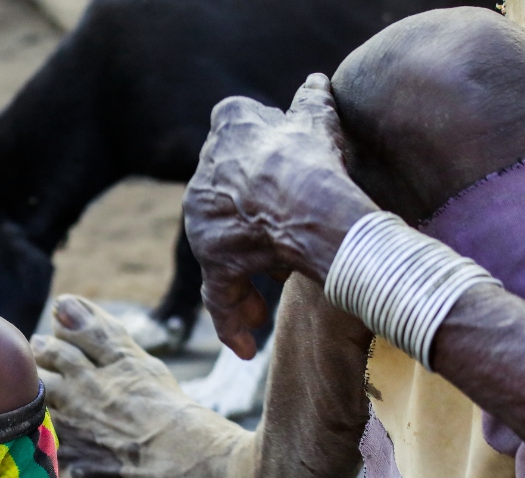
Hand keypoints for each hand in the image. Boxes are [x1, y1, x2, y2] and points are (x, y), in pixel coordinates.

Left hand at [182, 73, 377, 357]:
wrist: (310, 203)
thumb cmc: (318, 159)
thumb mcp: (318, 122)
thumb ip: (312, 104)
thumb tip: (315, 84)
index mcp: (231, 127)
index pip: (232, 132)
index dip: (258, 161)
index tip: (278, 180)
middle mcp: (207, 175)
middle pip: (226, 205)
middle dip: (252, 231)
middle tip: (278, 254)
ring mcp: (206, 219)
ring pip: (220, 256)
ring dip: (244, 282)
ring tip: (263, 302)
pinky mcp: (214, 261)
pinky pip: (219, 297)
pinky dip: (232, 322)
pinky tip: (246, 346)